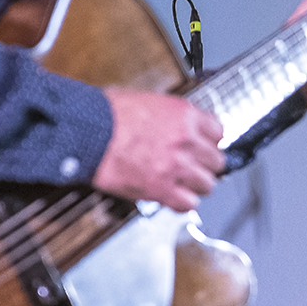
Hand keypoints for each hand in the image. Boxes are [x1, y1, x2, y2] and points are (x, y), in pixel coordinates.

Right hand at [93, 86, 224, 210]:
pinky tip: (174, 196)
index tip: (204, 146)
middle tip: (194, 166)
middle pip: (216, 161)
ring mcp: (177, 167)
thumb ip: (171, 117)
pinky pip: (188, 203)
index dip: (209, 142)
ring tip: (185, 183)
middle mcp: (187, 142)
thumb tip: (177, 125)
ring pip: (207, 185)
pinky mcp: (162, 189)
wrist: (87, 132)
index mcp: (185, 116)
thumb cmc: (108, 114)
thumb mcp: (148, 101)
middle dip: (205, 164)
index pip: (218, 133)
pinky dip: (182, 202)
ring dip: (196, 185)